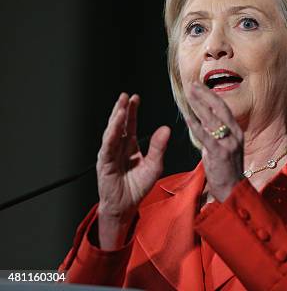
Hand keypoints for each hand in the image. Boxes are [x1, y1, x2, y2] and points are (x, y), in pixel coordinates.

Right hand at [96, 93, 170, 247]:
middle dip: (121, 110)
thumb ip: (158, 147)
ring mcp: (109, 155)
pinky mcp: (104, 163)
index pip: (129, 125)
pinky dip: (111, 134)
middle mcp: (118, 148)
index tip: (135, 98)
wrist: (126, 207)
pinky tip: (115, 125)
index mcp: (129, 147)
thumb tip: (166, 128)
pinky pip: (108, 146)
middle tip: (125, 96)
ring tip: (121, 106)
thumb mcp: (154, 165)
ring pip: (112, 132)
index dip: (132, 111)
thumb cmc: (138, 187)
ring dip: (116, 119)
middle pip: (119, 125)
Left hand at [185, 82, 243, 201]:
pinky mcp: (220, 153)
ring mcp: (228, 143)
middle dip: (205, 95)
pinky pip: (206, 137)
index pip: (224, 108)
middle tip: (192, 84)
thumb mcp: (223, 147)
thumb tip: (202, 122)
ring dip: (199, 105)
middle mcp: (235, 134)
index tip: (199, 85)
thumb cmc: (226, 170)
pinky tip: (188, 117)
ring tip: (189, 94)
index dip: (211, 95)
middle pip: (219, 108)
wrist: (233, 190)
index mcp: (237, 131)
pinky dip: (196, 126)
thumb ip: (214, 134)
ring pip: (212, 119)